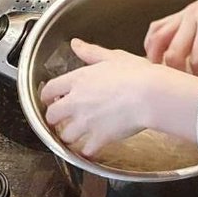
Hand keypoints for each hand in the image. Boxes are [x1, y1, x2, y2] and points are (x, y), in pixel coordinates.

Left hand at [40, 39, 197, 156]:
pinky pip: (86, 150)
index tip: (49, 100)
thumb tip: (76, 44)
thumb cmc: (137, 74)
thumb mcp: (112, 57)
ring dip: (69, 137)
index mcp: (78, 80)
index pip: (49, 90)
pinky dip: (87, 151)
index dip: (46, 97)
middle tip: (60, 120)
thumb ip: (91, 52)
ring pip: (65, 136)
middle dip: (54, 119)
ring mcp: (86, 122)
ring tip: (75, 135)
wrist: (151, 95)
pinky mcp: (99, 138)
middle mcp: (76, 102)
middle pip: (51, 116)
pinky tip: (91, 149)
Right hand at [145, 0, 197, 76]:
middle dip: (179, 74)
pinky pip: (158, 28)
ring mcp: (184, 13)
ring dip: (157, 59)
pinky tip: (160, 55)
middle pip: (172, 53)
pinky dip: (154, 43)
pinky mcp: (182, 12)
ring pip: (157, 39)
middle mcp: (191, 17)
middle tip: (190, 84)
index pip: (197, 60)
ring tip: (167, 74)